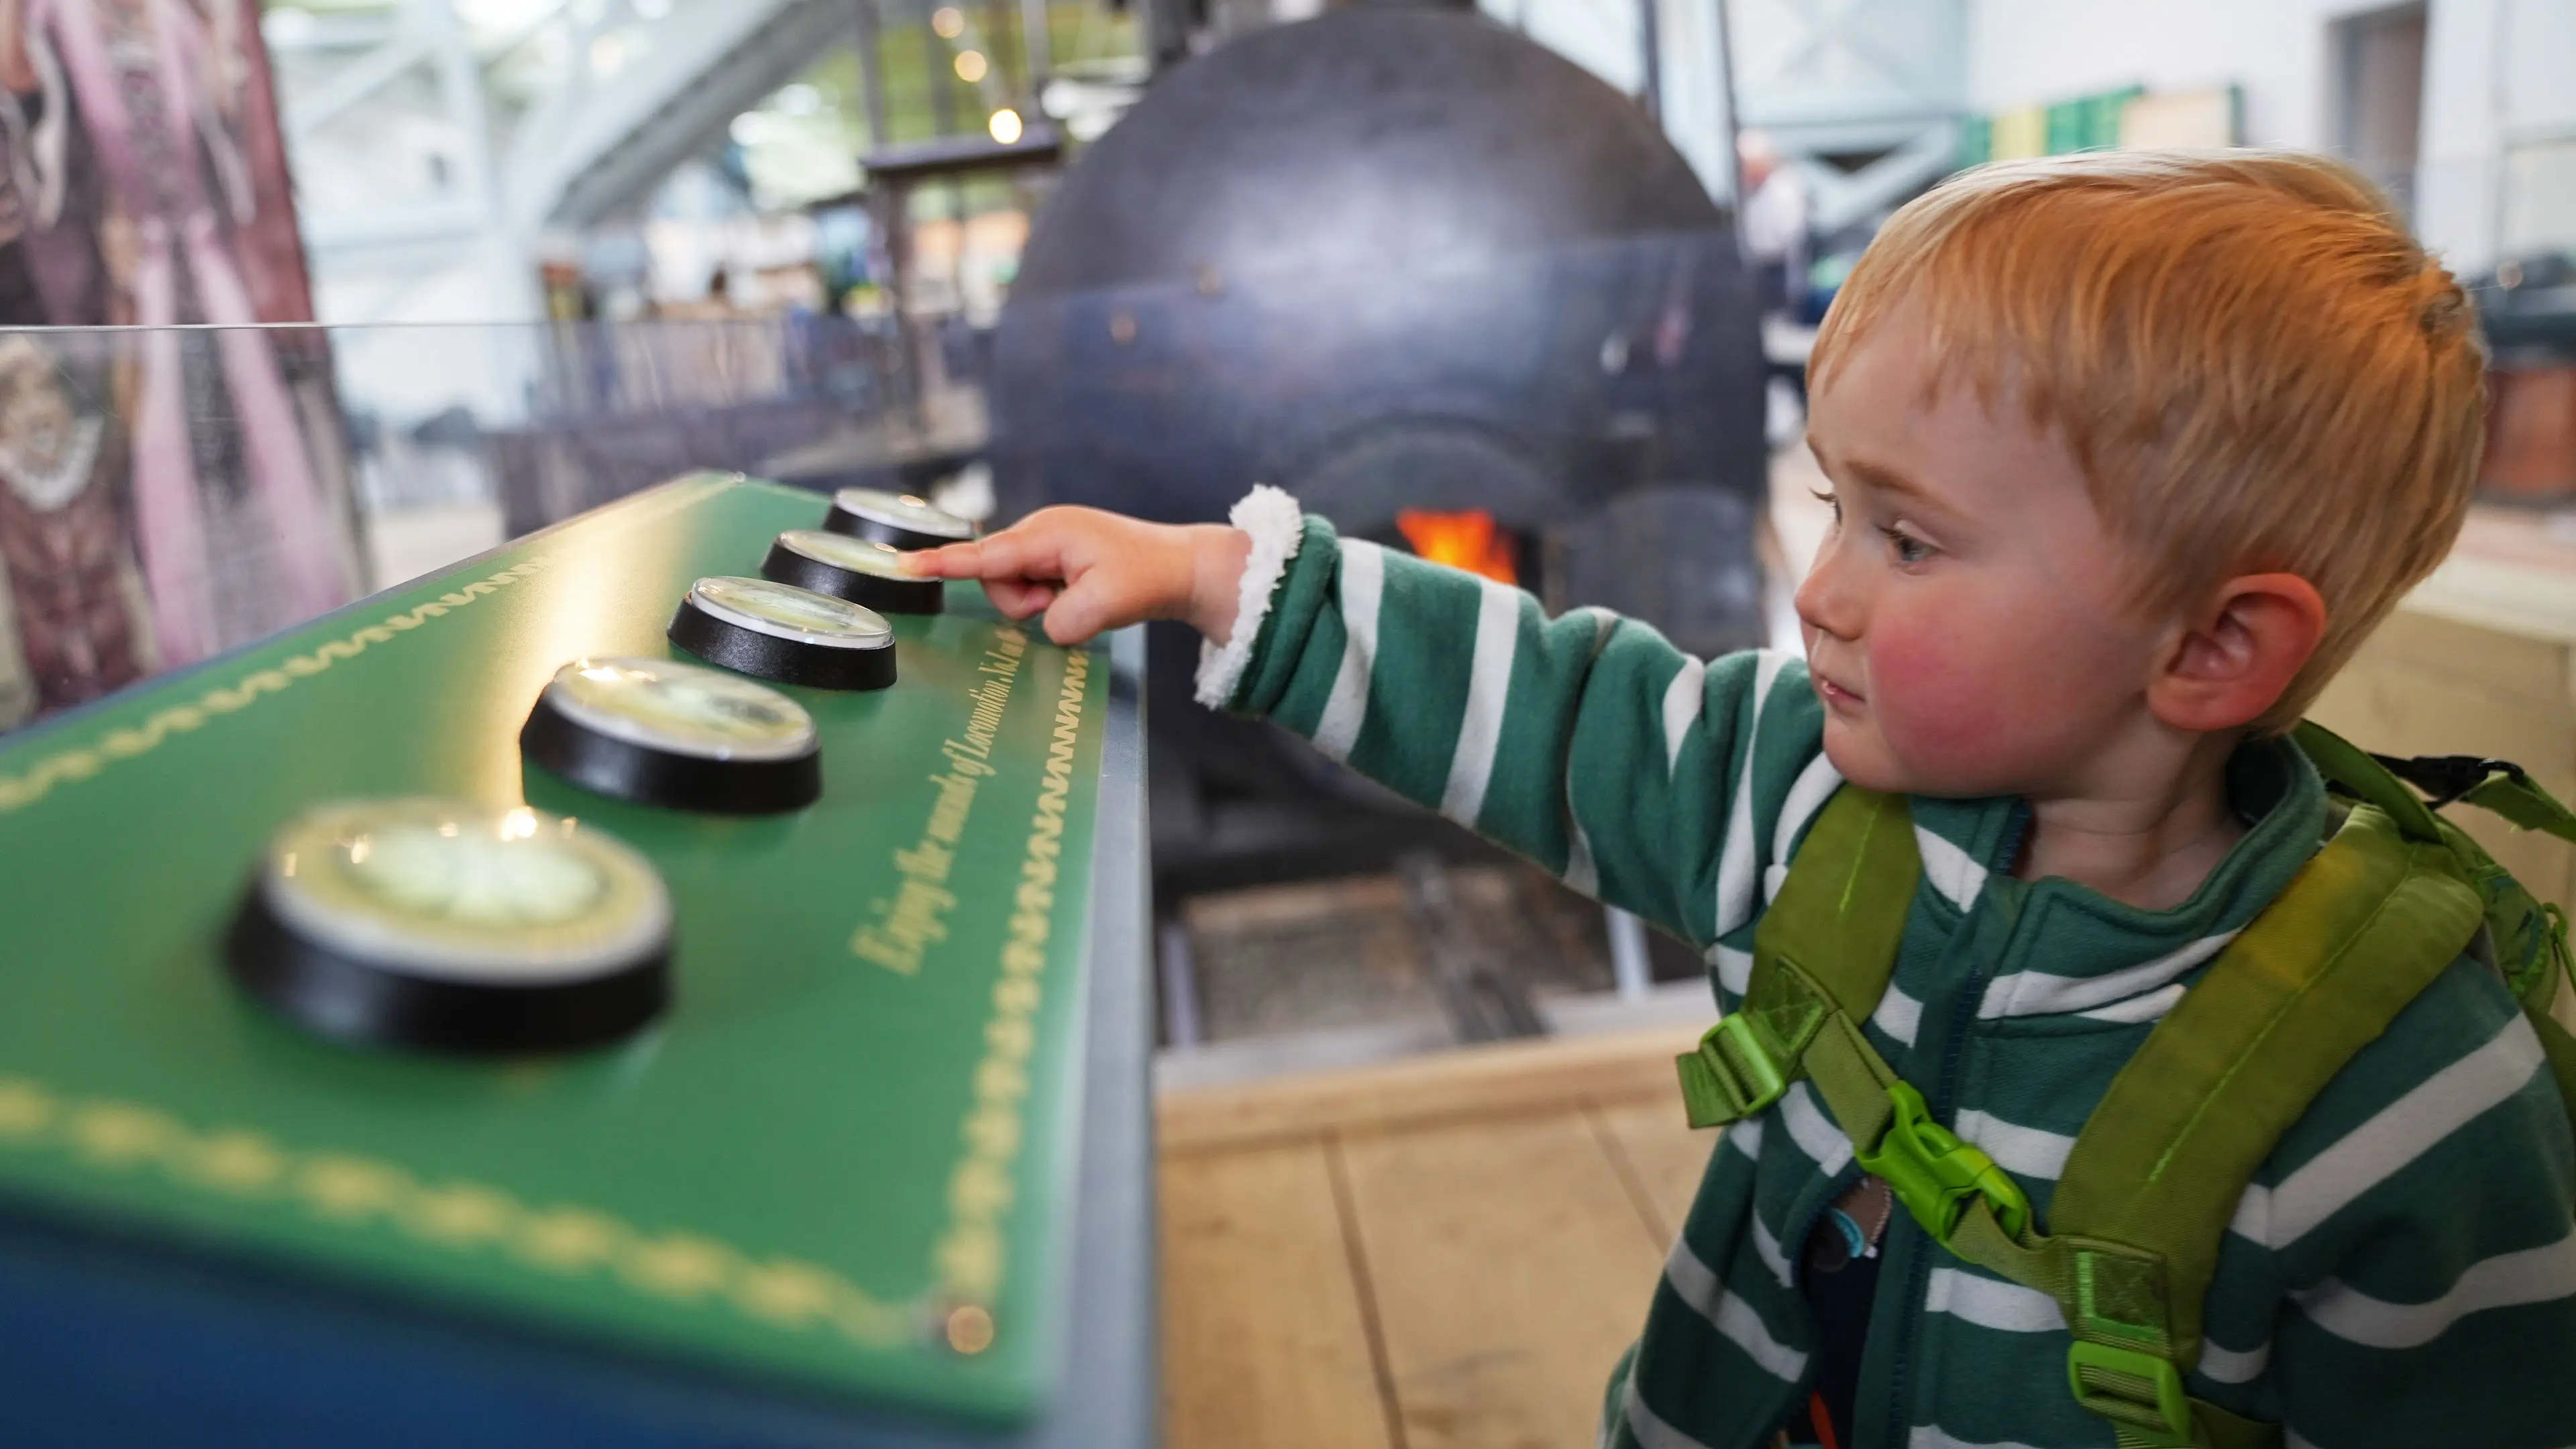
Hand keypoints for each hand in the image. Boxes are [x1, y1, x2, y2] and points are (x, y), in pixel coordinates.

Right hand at [902, 506, 1252, 646]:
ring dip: (1038, 604)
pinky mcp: (1058, 556)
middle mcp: (1042, 530)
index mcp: (1047, 534)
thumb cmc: (1147, 578)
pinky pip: (1033, 584)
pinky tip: (1080, 594)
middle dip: (1021, 603)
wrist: (1182, 567)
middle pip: (995, 577)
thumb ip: (1060, 622)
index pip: (982, 555)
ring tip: (1078, 599)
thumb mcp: (1105, 606)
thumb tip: (1046, 623)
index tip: (901, 565)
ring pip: (1012, 585)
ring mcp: (1050, 542)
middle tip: (1062, 605)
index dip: (942, 564)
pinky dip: (1051, 599)